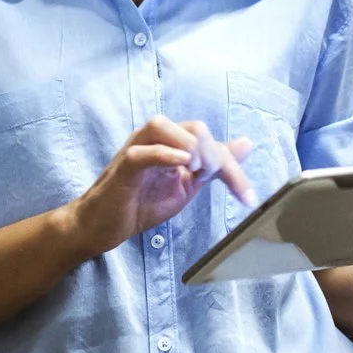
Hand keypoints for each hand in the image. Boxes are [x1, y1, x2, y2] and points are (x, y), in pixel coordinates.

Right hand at [73, 115, 254, 257]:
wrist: (103, 226)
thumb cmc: (140, 202)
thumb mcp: (188, 185)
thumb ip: (214, 165)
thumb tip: (247, 143)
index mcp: (172, 141)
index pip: (211, 141)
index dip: (233, 168)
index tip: (248, 198)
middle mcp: (154, 138)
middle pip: (194, 128)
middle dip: (215, 155)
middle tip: (215, 181)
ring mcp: (136, 148)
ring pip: (164, 127)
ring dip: (190, 147)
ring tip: (197, 171)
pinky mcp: (123, 166)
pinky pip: (142, 152)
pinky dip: (164, 154)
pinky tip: (183, 165)